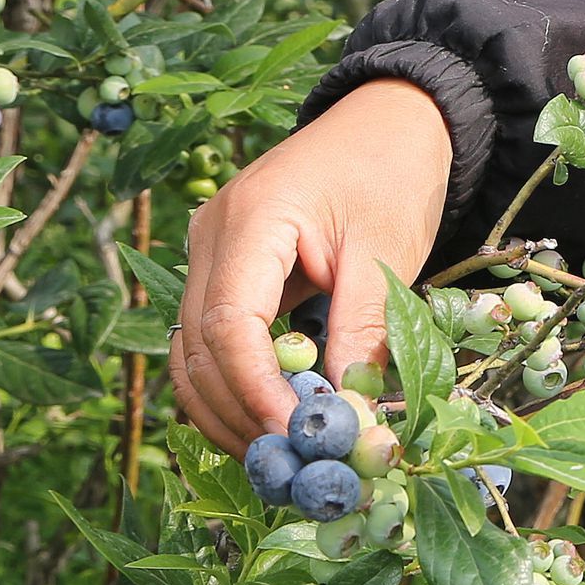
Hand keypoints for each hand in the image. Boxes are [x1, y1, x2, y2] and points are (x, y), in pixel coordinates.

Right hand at [168, 79, 453, 453]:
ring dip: (230, 410)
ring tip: (287, 454)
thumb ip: (363, 331)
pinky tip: (275, 419)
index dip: (255, 391)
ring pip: (192, 354)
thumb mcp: (387, 252)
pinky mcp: (224, 270)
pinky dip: (235, 386)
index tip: (297, 437)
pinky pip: (212, 341)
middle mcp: (210, 237)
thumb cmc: (393, 172)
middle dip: (240, 414)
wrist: (389, 119)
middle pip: (197, 349)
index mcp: (249, 220)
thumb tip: (348, 415)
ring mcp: (209, 253)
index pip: (225, 325)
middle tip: (295, 465)